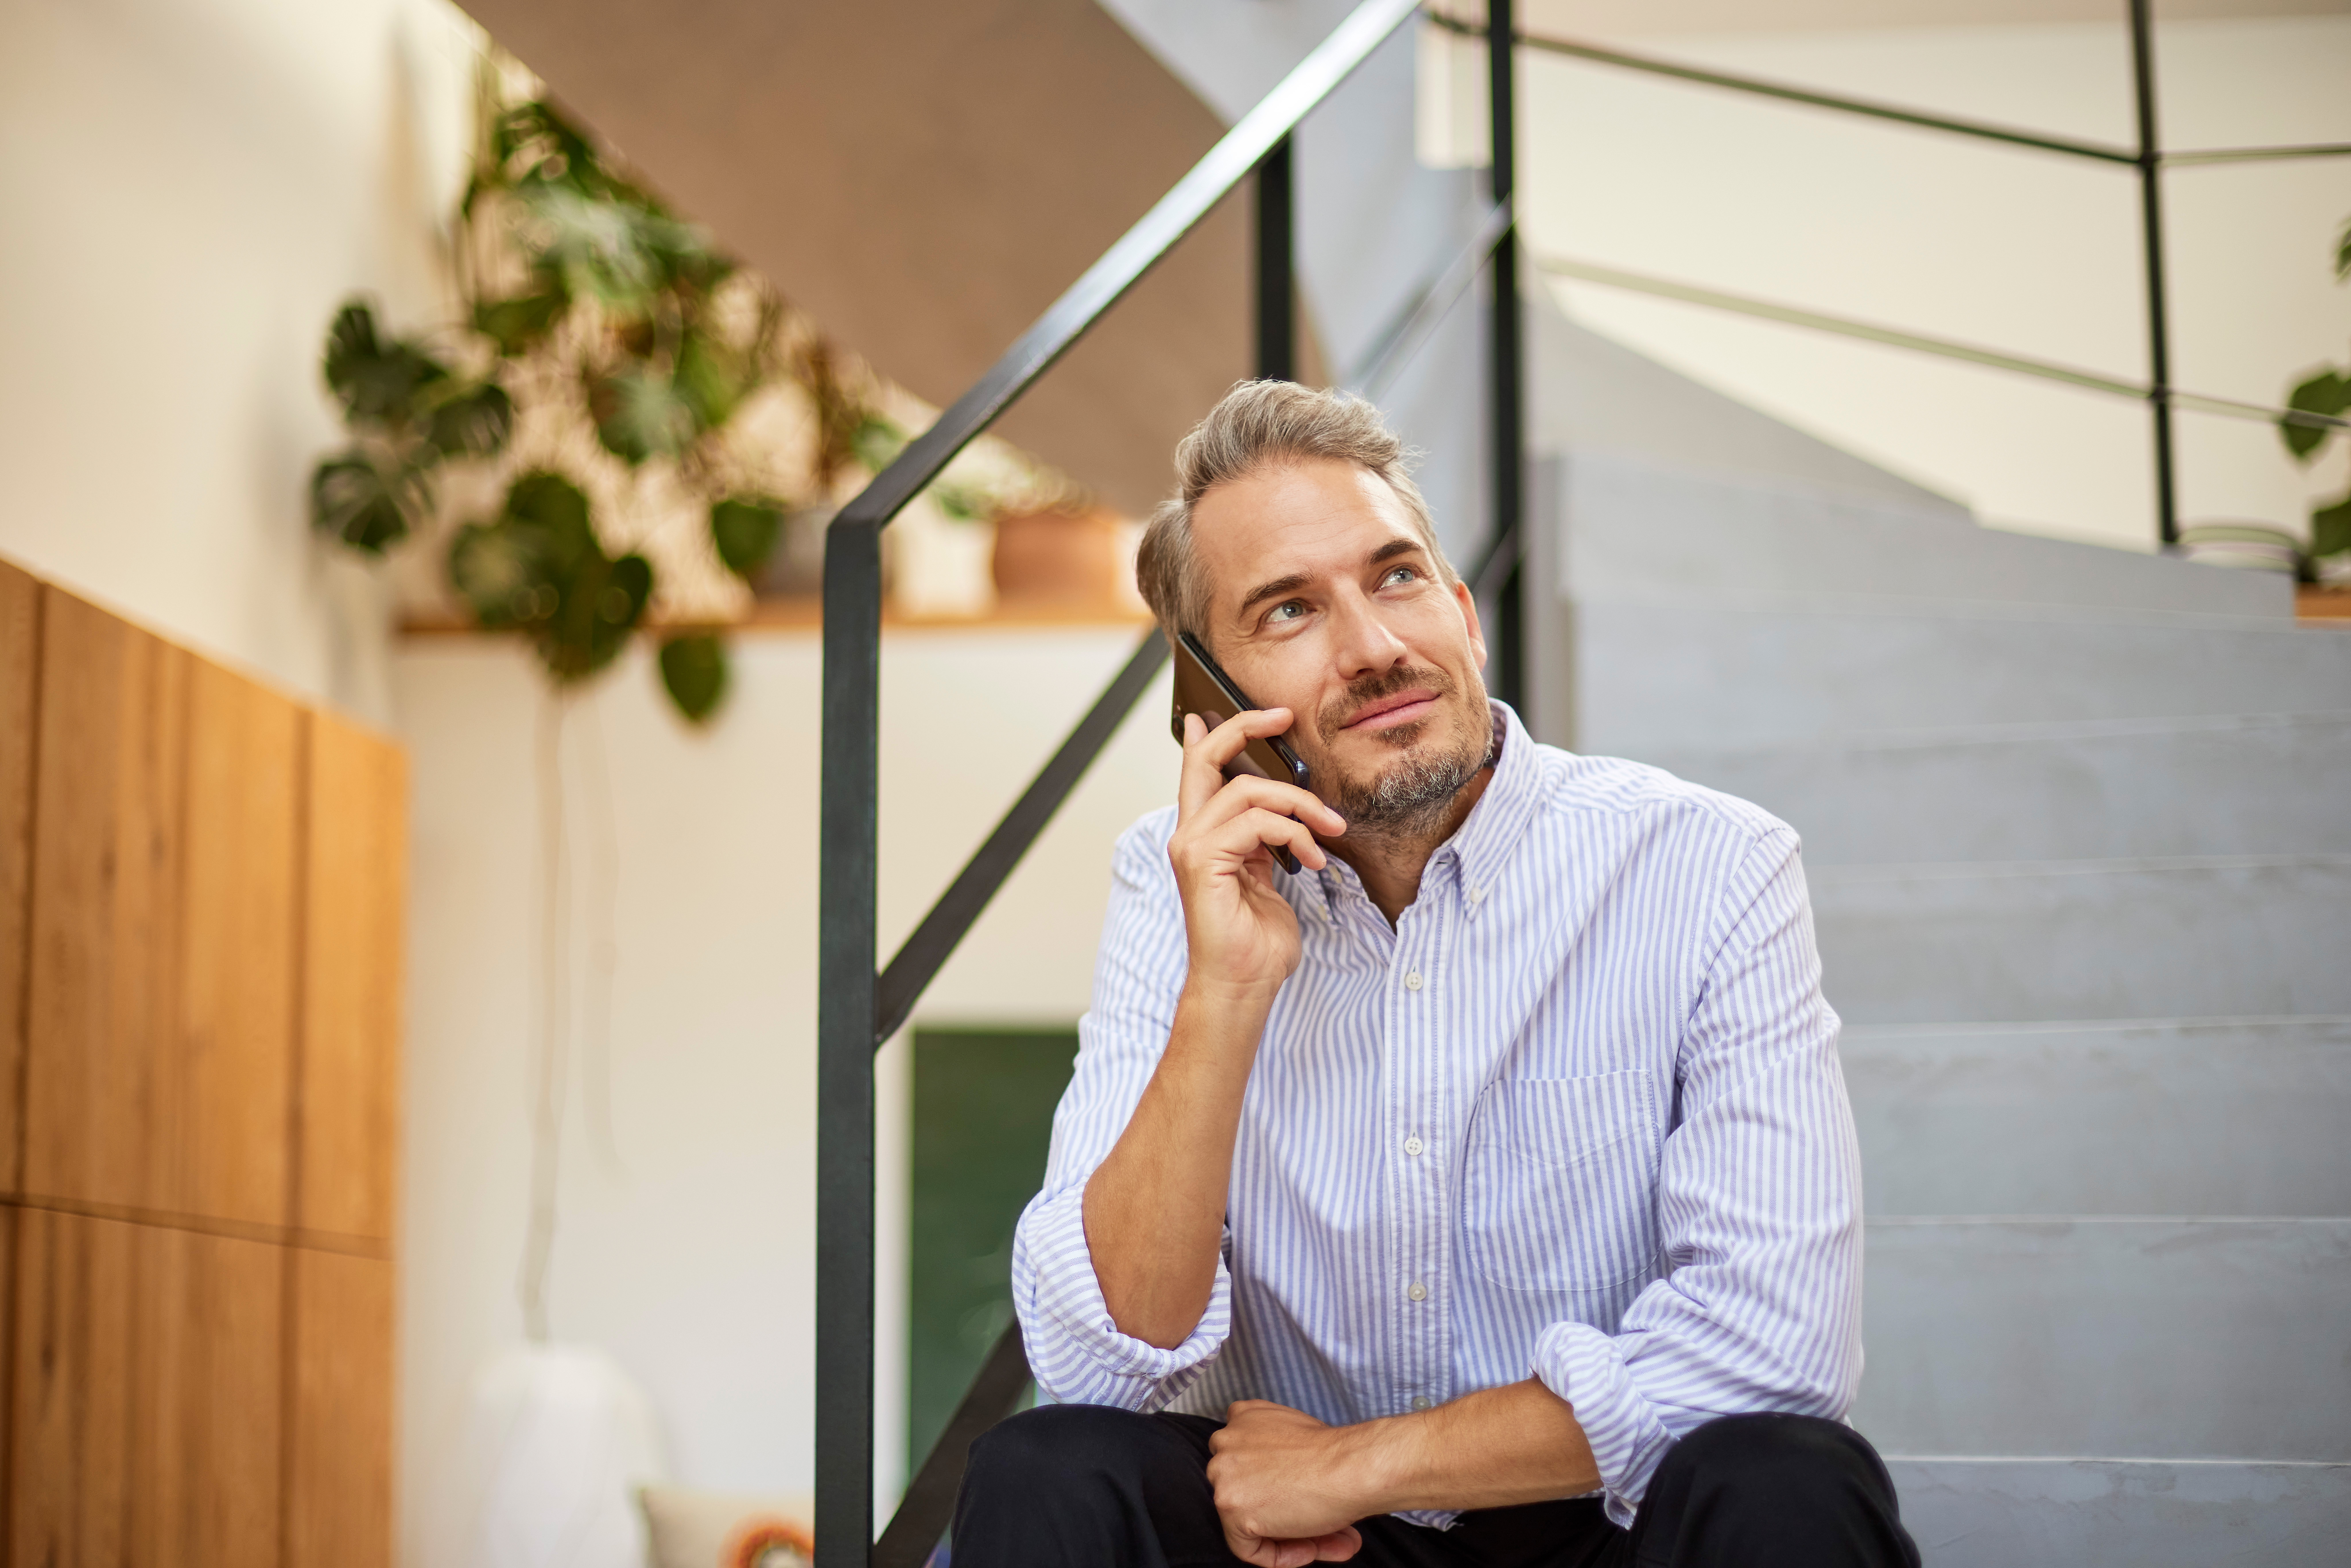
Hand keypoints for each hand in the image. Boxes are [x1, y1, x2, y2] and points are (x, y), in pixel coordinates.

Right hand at [1169, 710, 1346, 996]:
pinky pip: (1256, 824)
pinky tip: (1313, 860)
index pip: (1204, 766)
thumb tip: (1286, 805)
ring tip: (1329, 831)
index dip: (1228, 731)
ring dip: (1300, 805)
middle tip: (1286, 719)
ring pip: (1247, 791)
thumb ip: (1267, 837)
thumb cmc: (1257, 938)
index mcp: (1205, 834)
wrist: (1243, 985)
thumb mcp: (1268, 873)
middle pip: (1209, 759)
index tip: (1267, 715)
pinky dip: (1294, 835)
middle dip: (1248, 728)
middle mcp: (1190, 834)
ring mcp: (1192, 847)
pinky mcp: (1203, 863)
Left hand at [1207, 1401, 1371, 1565]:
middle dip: (1283, 1513)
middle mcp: (1225, 1442)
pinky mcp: (1230, 1506)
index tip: (1303, 1500)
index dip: (1275, 1486)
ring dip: (1286, 1537)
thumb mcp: (1299, 1437)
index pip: (1247, 1461)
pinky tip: (1310, 1550)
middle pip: (1247, 1492)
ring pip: (1246, 1521)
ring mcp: (1223, 1475)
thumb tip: (1295, 1489)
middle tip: (1319, 1527)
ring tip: (1324, 1543)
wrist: (1350, 1467)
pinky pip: (1248, 1548)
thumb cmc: (1335, 1454)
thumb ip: (1281, 1458)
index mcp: (1243, 1417)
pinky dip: (1279, 1557)